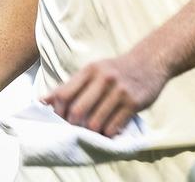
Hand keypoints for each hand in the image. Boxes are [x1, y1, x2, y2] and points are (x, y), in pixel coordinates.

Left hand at [41, 51, 168, 136]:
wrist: (151, 61)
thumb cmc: (116, 69)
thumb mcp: (93, 71)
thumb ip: (70, 86)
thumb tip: (43, 101)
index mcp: (90, 70)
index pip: (64, 94)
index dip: (58, 112)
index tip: (59, 121)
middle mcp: (104, 79)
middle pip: (77, 110)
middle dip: (73, 126)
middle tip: (75, 131)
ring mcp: (119, 91)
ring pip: (95, 122)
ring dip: (91, 132)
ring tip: (92, 133)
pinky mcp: (133, 103)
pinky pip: (114, 126)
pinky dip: (108, 134)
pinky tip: (108, 132)